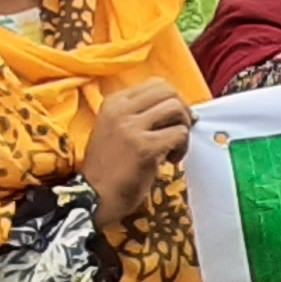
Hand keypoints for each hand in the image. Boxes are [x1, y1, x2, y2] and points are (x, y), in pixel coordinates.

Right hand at [81, 80, 193, 232]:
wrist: (94, 196)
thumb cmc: (110, 167)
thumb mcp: (118, 131)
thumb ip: (144, 116)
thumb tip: (187, 111)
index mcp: (114, 103)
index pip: (156, 84)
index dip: (172, 101)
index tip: (171, 122)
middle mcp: (120, 110)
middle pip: (169, 92)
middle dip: (182, 111)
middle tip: (178, 133)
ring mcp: (131, 127)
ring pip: (177, 109)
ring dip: (183, 130)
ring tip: (172, 149)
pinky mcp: (144, 147)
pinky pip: (179, 134)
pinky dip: (182, 148)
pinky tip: (169, 161)